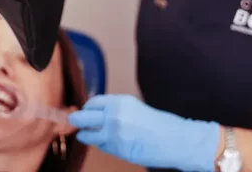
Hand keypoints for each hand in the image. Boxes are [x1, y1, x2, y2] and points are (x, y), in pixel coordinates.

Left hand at [68, 94, 220, 170]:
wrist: (177, 140)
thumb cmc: (161, 125)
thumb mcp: (136, 109)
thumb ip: (116, 111)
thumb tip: (98, 115)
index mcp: (120, 102)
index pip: (93, 103)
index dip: (87, 108)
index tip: (84, 111)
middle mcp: (114, 115)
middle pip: (83, 117)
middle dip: (77, 120)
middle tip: (74, 122)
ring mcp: (114, 133)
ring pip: (88, 135)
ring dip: (86, 135)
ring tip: (85, 135)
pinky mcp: (117, 149)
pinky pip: (102, 147)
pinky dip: (100, 145)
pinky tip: (104, 143)